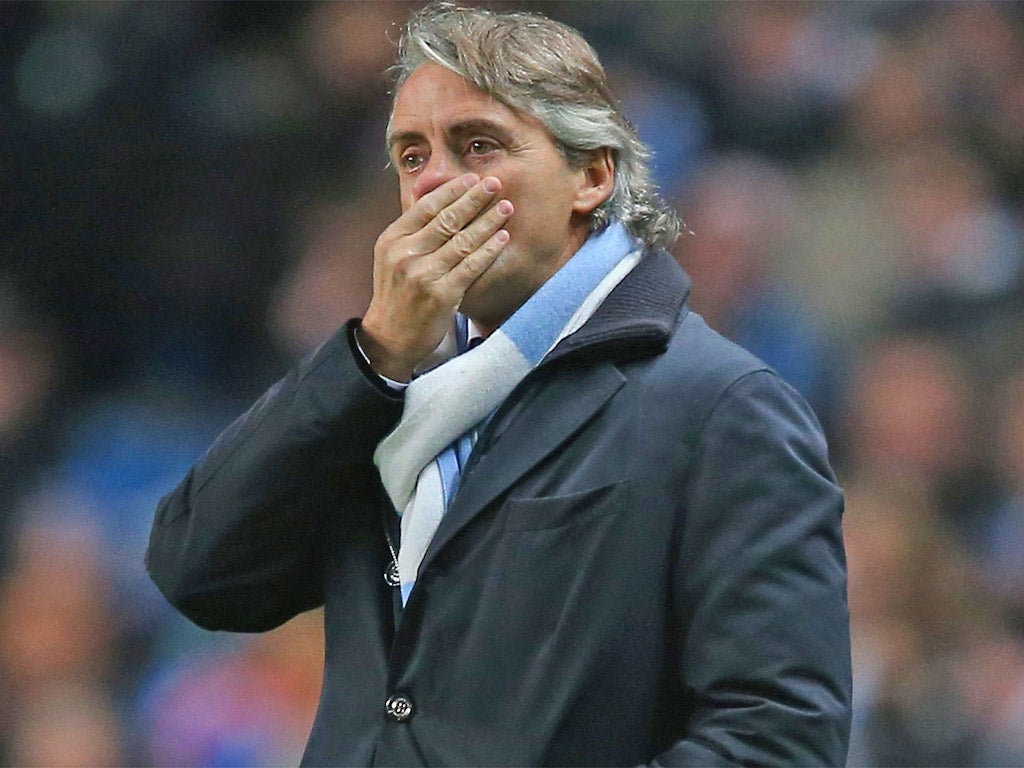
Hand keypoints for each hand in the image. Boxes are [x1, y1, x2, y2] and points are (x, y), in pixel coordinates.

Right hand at [359, 174, 512, 381]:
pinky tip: (503, 237)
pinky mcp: (441, 294)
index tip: (472, 178)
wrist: (390, 337)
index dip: (452, 190)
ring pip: (463, 240)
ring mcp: (423, 274)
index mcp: (392, 239)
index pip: (426, 206)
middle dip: (474, 198)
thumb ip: (413, 231)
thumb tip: (437, 197)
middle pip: (447, 219)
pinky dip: (489, 250)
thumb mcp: (392, 257)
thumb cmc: (397, 294)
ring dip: (488, 221)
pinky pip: (471, 266)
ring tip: (506, 207)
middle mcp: (405, 254)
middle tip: (495, 183)